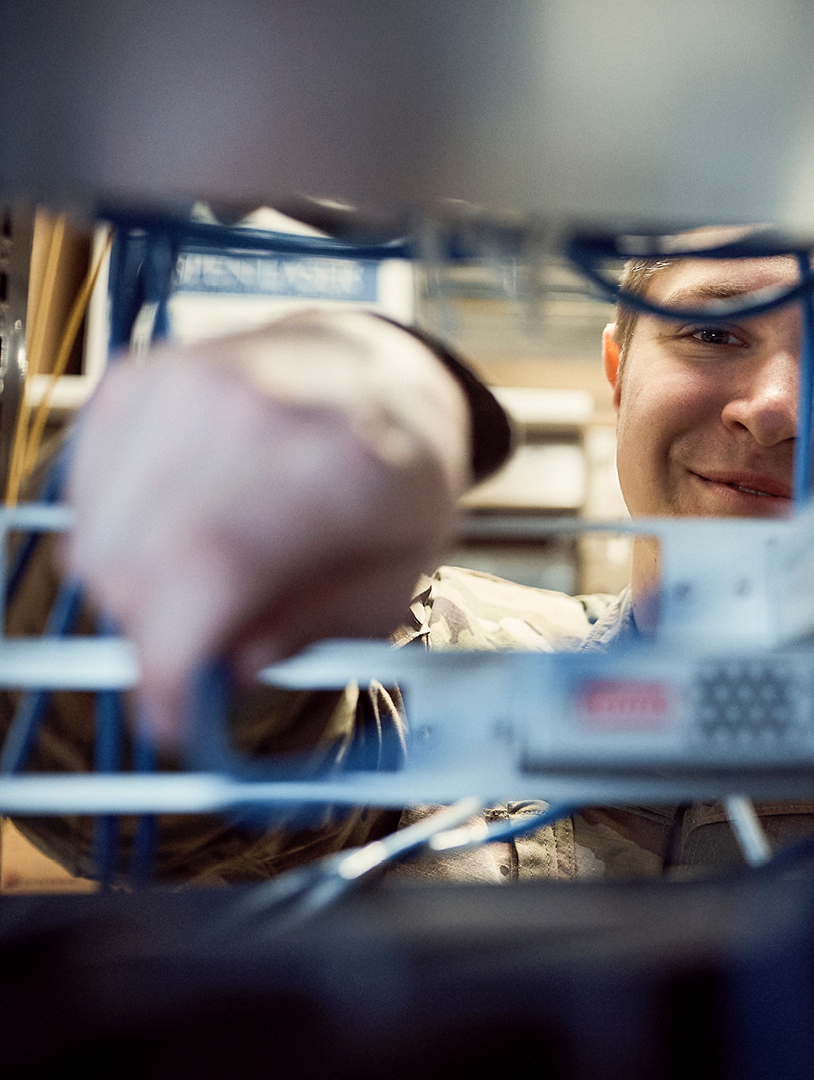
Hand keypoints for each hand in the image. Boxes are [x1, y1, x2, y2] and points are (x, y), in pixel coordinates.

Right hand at [65, 312, 470, 743]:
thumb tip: (230, 670)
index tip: (172, 718)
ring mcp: (182, 387)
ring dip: (130, 589)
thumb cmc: (397, 480)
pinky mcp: (135, 382)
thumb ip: (316, 628)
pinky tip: (175, 529)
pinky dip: (114, 534)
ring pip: (94, 539)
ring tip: (200, 581)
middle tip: (203, 646)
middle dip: (156, 636)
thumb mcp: (397, 574)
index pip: (209, 574)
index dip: (172, 667)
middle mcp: (250, 413)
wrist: (379, 372)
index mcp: (338, 466)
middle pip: (138, 565)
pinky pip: (81, 497)